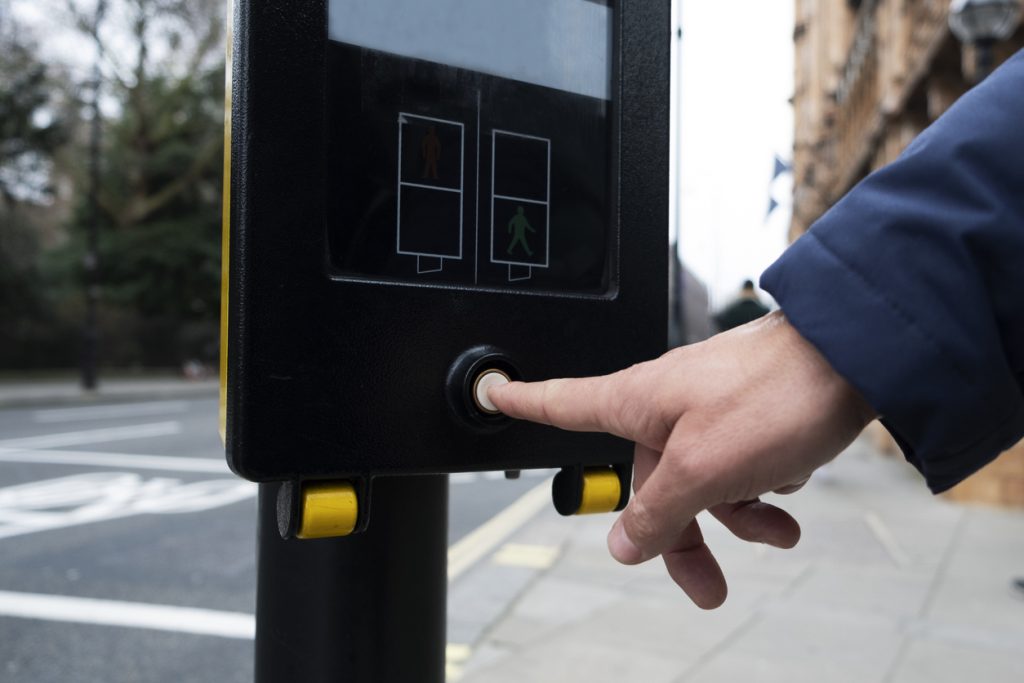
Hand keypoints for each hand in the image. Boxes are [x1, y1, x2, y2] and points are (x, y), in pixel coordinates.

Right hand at [488, 311, 874, 607]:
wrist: (856, 357)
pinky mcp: (750, 412)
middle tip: (707, 587)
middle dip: (681, 536)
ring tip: (777, 535)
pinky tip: (790, 485)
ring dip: (738, 517)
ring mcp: (711, 407)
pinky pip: (741, 464)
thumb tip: (623, 544)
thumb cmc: (775, 392)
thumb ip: (659, 511)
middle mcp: (668, 403)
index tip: (494, 393)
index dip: (525, 402)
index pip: (562, 402)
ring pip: (704, 479)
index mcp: (638, 401)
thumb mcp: (703, 468)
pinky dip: (762, 486)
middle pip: (650, 480)